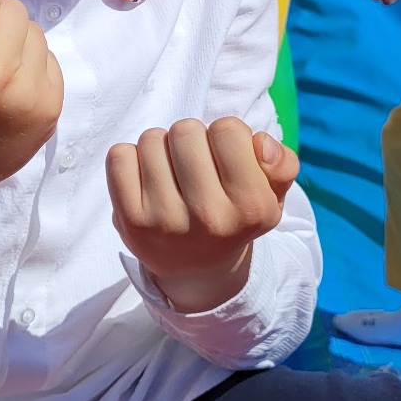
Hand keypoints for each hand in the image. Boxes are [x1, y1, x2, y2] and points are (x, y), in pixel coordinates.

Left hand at [106, 117, 299, 313]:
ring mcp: (164, 221)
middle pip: (186, 130)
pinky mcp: (129, 221)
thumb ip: (282, 164)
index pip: (228, 130)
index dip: (226, 135)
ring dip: (161, 148)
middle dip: (191, 139)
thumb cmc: (235, 215)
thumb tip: (260, 143)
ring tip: (172, 175)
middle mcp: (209, 217)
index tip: (225, 159)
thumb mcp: (272, 195)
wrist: (197, 270)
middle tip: (195, 166)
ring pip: (152, 139)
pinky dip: (130, 158)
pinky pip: (119, 155)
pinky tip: (146, 180)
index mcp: (251, 207)